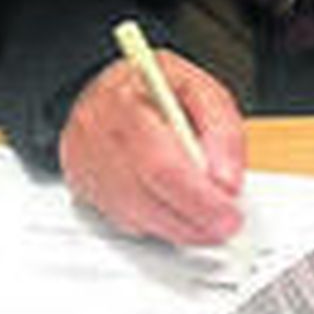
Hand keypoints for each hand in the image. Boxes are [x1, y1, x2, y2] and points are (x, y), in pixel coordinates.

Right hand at [59, 50, 245, 246]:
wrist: (105, 90)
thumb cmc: (152, 88)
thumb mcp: (198, 87)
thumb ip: (221, 129)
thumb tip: (227, 182)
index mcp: (124, 102)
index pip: (160, 164)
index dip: (198, 196)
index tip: (231, 208)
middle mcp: (95, 135)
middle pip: (146, 200)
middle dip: (195, 220)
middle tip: (227, 223)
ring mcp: (84, 164)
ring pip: (137, 218)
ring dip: (180, 226)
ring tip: (205, 213)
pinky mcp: (83, 186)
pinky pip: (126, 221)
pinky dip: (156, 222)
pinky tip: (169, 202)